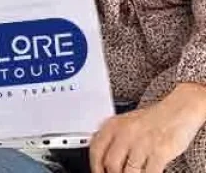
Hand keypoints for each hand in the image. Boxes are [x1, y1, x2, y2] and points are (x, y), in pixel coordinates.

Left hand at [90, 83, 205, 172]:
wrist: (179, 110)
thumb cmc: (153, 119)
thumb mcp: (126, 124)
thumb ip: (114, 140)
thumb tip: (103, 161)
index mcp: (113, 125)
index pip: (96, 150)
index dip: (96, 166)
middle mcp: (125, 133)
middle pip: (111, 164)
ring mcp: (141, 143)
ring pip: (129, 172)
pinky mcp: (159, 152)